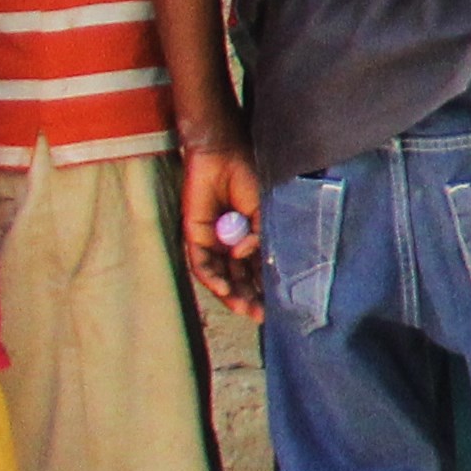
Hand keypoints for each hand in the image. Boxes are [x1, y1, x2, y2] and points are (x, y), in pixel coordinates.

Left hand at [181, 144, 267, 317]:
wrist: (221, 154)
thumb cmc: (246, 175)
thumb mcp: (263, 209)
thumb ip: (259, 235)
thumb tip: (248, 256)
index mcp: (250, 238)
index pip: (258, 270)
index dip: (266, 289)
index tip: (277, 308)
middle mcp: (230, 244)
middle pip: (238, 279)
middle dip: (248, 298)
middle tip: (259, 316)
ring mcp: (212, 242)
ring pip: (220, 276)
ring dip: (231, 294)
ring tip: (243, 308)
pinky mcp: (193, 236)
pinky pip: (200, 263)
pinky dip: (212, 277)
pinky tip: (224, 288)